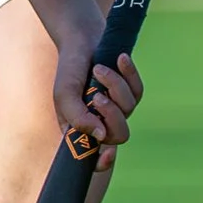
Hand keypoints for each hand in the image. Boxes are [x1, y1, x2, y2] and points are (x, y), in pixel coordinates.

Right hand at [53, 41, 142, 168]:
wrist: (81, 40)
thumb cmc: (69, 70)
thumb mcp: (65, 94)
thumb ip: (78, 118)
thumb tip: (100, 136)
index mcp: (81, 130)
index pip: (94, 158)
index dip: (103, 162)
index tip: (107, 153)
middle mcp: (101, 123)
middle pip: (119, 135)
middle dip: (112, 115)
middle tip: (97, 96)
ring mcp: (118, 108)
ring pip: (128, 109)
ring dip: (114, 85)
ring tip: (99, 68)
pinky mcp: (130, 91)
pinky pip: (137, 89)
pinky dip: (128, 73)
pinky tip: (120, 59)